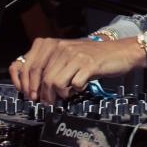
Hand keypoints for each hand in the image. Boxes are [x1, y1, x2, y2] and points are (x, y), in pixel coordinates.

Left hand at [9, 37, 146, 102]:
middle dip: (41, 94)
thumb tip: (32, 84)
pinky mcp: (88, 65)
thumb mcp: (69, 55)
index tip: (29, 94)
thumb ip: (51, 64)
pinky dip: (74, 91)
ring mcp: (75, 56)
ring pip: (54, 82)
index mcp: (54, 44)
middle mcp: (62, 47)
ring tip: (65, 94)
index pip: (29, 64)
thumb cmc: (94, 56)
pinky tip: (78, 88)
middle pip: (41, 76)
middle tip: (46, 102)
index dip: (25, 83)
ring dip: (57, 94)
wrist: (121, 52)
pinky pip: (72, 85)